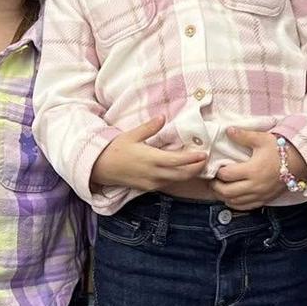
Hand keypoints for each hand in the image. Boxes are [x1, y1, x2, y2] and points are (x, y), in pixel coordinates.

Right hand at [91, 117, 208, 191]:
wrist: (99, 168)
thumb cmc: (115, 149)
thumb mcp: (131, 135)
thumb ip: (149, 128)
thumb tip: (162, 117)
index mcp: (151, 159)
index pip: (177, 160)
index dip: (192, 158)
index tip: (204, 153)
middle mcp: (153, 173)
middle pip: (182, 174)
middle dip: (196, 168)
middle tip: (206, 160)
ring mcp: (151, 183)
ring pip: (176, 181)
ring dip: (189, 174)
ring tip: (198, 165)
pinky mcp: (148, 188)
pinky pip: (167, 184)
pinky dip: (178, 178)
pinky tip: (181, 171)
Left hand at [208, 128, 306, 209]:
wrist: (299, 162)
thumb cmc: (280, 149)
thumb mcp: (262, 139)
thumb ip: (243, 136)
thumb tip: (228, 130)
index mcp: (252, 170)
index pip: (226, 175)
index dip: (217, 171)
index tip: (215, 167)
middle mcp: (255, 185)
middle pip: (227, 192)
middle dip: (216, 186)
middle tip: (212, 180)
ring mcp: (260, 195)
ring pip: (234, 202)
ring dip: (223, 196)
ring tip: (219, 187)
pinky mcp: (264, 200)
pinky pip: (245, 207)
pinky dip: (235, 203)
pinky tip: (231, 197)